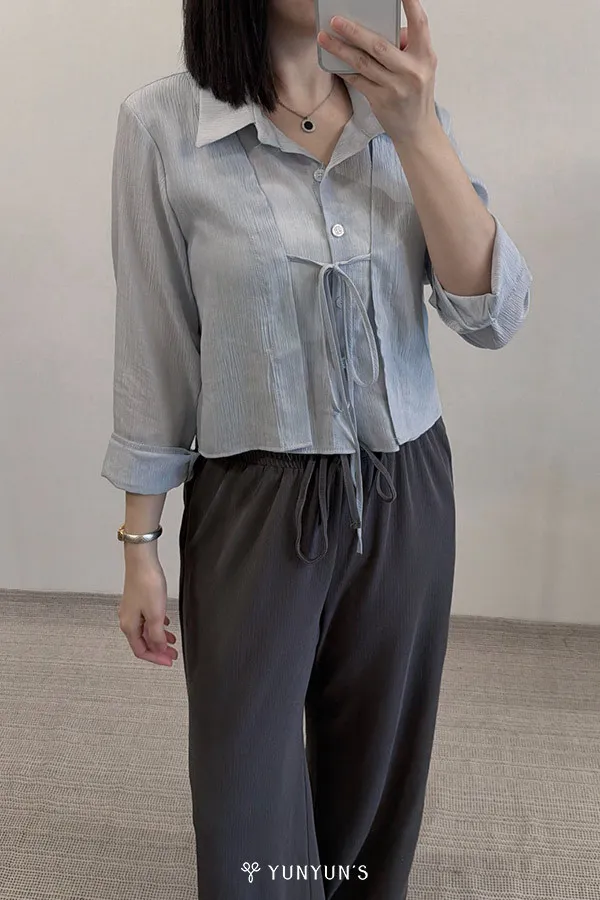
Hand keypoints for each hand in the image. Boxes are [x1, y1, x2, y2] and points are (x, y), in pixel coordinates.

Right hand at [119, 559, 177, 666]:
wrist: (142, 561)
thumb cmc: (147, 584)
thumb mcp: (156, 614)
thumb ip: (157, 635)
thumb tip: (158, 649)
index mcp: (129, 626)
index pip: (141, 650)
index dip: (156, 658)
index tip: (169, 660)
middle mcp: (127, 619)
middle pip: (143, 642)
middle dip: (159, 649)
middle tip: (173, 654)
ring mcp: (132, 610)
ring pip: (146, 631)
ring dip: (159, 638)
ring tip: (173, 641)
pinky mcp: (138, 600)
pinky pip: (147, 619)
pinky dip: (157, 626)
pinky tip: (166, 624)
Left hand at [316, 0, 439, 145]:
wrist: (417, 130)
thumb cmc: (416, 93)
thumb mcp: (421, 66)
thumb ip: (406, 46)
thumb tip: (380, 29)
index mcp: (425, 56)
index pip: (419, 23)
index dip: (410, 4)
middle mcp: (412, 70)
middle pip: (379, 45)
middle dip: (355, 31)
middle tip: (336, 20)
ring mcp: (395, 87)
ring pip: (363, 63)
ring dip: (341, 49)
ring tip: (324, 38)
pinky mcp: (381, 100)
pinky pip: (358, 80)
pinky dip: (345, 69)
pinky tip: (332, 60)